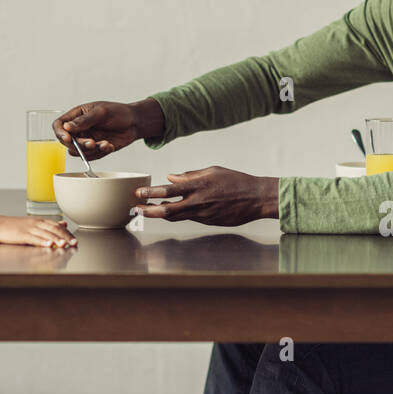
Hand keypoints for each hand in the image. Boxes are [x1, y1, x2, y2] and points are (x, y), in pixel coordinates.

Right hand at [0, 212, 76, 248]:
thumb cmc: (15, 226)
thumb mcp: (34, 223)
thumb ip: (49, 225)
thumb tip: (64, 224)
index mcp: (40, 221)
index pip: (57, 226)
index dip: (67, 233)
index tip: (75, 240)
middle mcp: (36, 223)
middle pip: (54, 229)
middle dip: (65, 237)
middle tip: (74, 243)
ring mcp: (29, 229)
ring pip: (45, 234)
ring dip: (56, 239)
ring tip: (64, 244)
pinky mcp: (21, 235)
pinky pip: (33, 239)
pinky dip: (42, 242)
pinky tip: (48, 245)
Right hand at [52, 101, 140, 159]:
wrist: (134, 122)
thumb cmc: (118, 112)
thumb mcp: (101, 112)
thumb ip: (84, 120)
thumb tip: (66, 127)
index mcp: (76, 115)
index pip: (59, 125)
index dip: (59, 132)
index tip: (67, 138)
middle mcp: (79, 129)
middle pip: (67, 142)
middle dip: (79, 144)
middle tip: (92, 143)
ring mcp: (86, 140)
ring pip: (78, 152)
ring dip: (90, 150)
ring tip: (105, 144)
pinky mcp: (96, 150)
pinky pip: (92, 156)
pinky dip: (101, 152)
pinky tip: (110, 145)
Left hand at [134, 166, 278, 225]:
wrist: (256, 199)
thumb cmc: (236, 181)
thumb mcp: (212, 171)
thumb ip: (190, 175)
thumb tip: (171, 178)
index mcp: (198, 186)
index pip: (169, 191)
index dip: (151, 193)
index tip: (139, 192)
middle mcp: (198, 202)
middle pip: (167, 210)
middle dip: (149, 210)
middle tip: (135, 209)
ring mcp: (203, 215)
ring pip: (175, 218)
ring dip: (159, 215)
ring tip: (146, 212)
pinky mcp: (208, 222)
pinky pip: (188, 218)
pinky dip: (176, 216)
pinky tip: (168, 212)